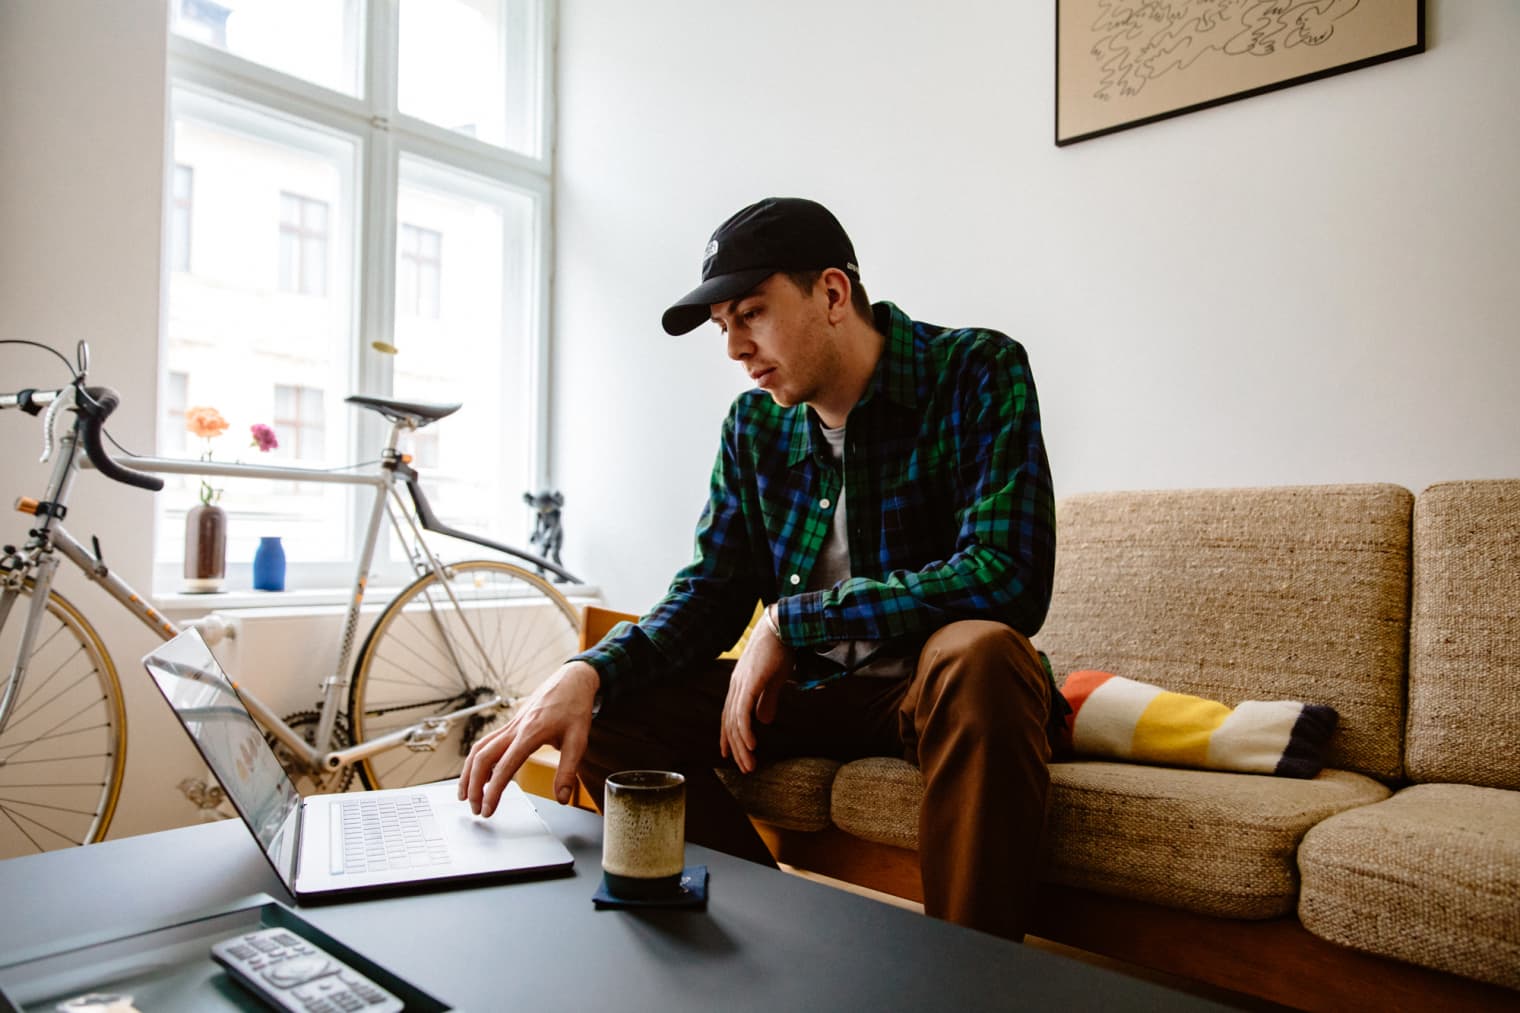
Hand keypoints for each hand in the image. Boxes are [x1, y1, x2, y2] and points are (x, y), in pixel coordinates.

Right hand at [458, 660, 598, 816]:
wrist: (572, 680)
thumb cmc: (575, 707)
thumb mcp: (579, 741)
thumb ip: (568, 771)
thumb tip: (562, 798)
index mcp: (530, 733)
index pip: (504, 767)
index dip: (493, 791)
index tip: (488, 809)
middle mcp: (514, 729)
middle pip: (482, 758)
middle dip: (473, 786)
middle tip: (475, 809)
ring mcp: (510, 725)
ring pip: (479, 749)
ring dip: (469, 773)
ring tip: (466, 795)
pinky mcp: (510, 724)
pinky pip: (487, 742)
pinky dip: (478, 759)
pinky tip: (480, 773)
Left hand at [720, 606, 793, 773]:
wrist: (783, 626)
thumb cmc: (780, 649)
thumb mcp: (774, 680)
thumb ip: (767, 699)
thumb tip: (764, 720)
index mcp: (740, 685)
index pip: (729, 716)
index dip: (729, 737)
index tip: (732, 756)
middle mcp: (736, 686)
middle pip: (730, 724)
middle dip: (737, 749)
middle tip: (746, 768)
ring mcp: (741, 684)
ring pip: (736, 723)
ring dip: (742, 747)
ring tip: (750, 765)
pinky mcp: (750, 683)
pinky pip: (743, 713)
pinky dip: (746, 731)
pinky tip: (751, 746)